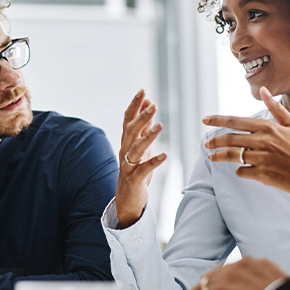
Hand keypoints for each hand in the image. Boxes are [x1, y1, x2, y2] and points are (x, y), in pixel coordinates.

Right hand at [115, 89, 167, 227]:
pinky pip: (143, 169)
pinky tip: (164, 155)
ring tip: (160, 125)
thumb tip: (148, 105)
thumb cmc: (135, 170)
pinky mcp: (134, 179)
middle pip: (130, 131)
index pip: (128, 119)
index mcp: (126, 142)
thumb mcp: (140, 146)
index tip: (143, 91)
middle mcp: (124, 151)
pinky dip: (153, 162)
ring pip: (135, 148)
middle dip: (141, 117)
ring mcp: (128, 165)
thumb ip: (144, 127)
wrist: (127, 198)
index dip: (134, 105)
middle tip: (153, 105)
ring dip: (147, 136)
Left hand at [203, 86, 289, 218]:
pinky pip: (242, 171)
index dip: (217, 120)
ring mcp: (262, 158)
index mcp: (269, 127)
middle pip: (230, 138)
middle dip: (214, 141)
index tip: (205, 119)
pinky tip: (241, 170)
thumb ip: (275, 108)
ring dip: (219, 156)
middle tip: (207, 144)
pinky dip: (240, 171)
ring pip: (232, 155)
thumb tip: (264, 89)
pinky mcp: (263, 175)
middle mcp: (264, 141)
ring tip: (212, 157)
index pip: (236, 121)